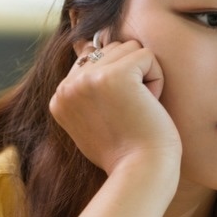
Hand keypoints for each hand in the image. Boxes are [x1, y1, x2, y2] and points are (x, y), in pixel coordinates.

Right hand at [49, 37, 181, 175]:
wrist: (141, 173)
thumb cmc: (127, 153)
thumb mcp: (94, 120)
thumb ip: (86, 88)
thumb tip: (86, 43)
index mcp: (59, 97)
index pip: (93, 58)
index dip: (118, 83)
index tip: (119, 116)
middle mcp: (67, 85)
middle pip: (112, 49)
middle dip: (132, 78)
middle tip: (131, 114)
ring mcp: (88, 79)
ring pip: (130, 49)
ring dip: (144, 78)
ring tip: (138, 110)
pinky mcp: (114, 76)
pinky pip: (147, 56)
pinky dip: (157, 80)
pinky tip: (148, 106)